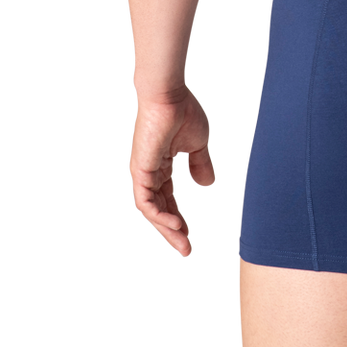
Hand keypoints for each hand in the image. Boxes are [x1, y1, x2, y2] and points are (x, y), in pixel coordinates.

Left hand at [127, 85, 216, 259]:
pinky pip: (147, 202)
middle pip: (159, 212)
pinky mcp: (140, 171)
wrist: (170, 94)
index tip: (190, 241)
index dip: (179, 222)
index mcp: (160, 167)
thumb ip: (201, 165)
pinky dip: (160, 217)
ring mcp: (142, 173)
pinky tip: (175, 227)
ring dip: (167, 230)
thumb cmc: (184, 111)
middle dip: (172, 234)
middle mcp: (148, 174)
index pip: (168, 202)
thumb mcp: (199, 144)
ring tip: (183, 245)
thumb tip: (207, 186)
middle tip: (186, 253)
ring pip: (151, 212)